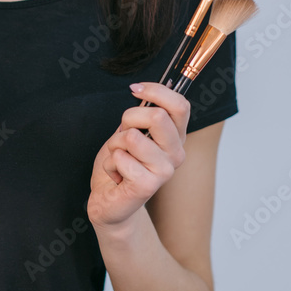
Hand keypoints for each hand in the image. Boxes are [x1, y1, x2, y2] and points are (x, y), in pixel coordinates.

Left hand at [87, 82, 189, 227]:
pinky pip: (120, 157)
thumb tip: (143, 88)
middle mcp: (176, 154)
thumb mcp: (130, 132)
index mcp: (176, 137)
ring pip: (132, 137)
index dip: (157, 91)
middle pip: (157, 117)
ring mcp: (165, 171)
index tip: (135, 89)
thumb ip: (142, 115)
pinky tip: (116, 175)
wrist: (110, 202)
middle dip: (129, 118)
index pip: (180, 105)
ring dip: (115, 145)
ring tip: (118, 158)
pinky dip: (109, 163)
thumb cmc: (120, 165)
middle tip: (122, 134)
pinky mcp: (148, 186)